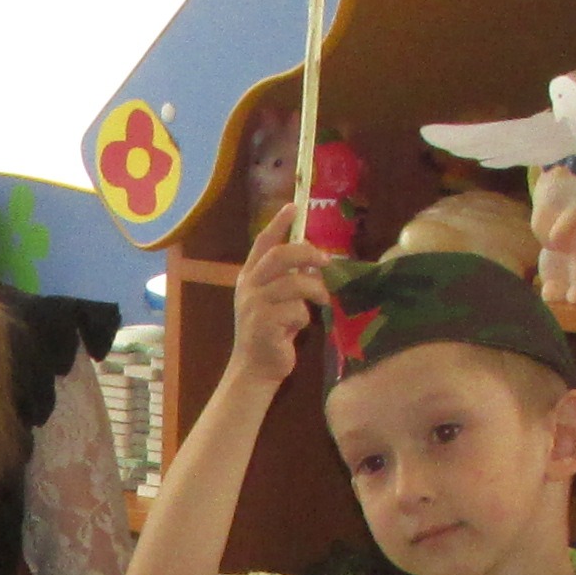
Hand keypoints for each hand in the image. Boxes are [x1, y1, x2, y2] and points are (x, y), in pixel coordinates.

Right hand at [228, 204, 330, 392]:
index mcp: (249, 277)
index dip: (278, 223)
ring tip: (322, 301)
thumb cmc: (269, 332)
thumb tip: (316, 262)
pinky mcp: (264, 324)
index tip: (294, 206)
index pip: (263, 243)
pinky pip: (296, 311)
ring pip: (295, 284)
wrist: (254, 368)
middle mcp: (249, 287)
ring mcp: (254, 305)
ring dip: (314, 291)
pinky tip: (295, 329)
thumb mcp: (275, 301)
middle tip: (326, 261)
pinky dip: (303, 318)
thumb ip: (288, 280)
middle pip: (281, 256)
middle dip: (307, 254)